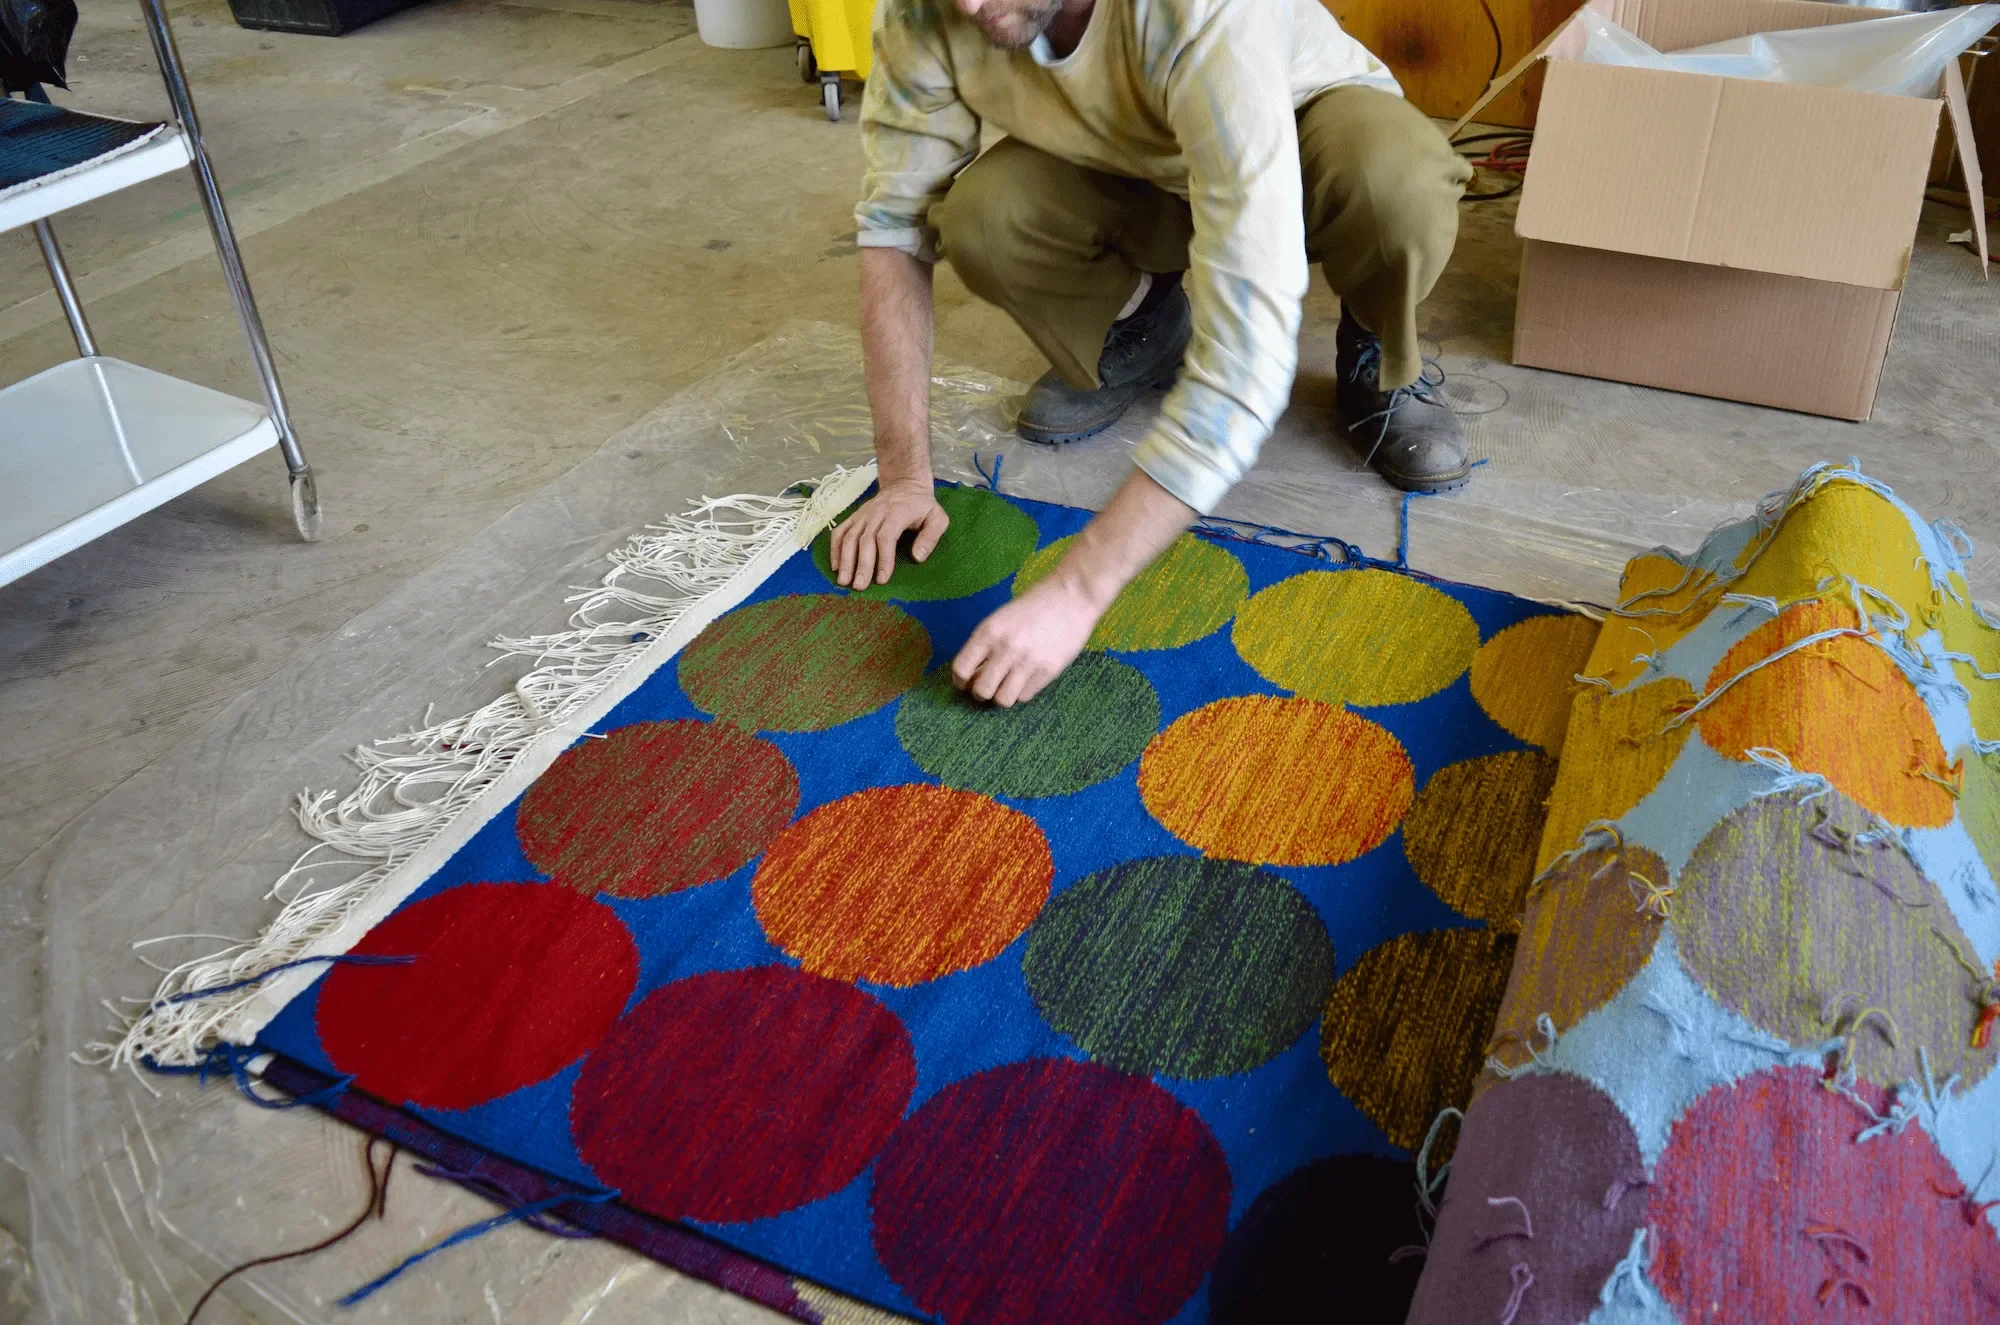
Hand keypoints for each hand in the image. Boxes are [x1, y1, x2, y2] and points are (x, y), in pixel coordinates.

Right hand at [829, 479, 947, 588]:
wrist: (904, 483)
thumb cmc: (922, 506)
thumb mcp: (937, 517)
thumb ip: (931, 537)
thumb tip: (918, 557)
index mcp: (897, 512)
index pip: (886, 536)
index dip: (883, 558)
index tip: (882, 579)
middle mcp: (876, 513)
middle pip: (865, 539)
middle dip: (861, 565)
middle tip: (859, 586)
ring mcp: (863, 514)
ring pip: (849, 536)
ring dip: (845, 560)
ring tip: (844, 581)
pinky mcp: (854, 517)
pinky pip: (840, 531)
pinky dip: (835, 549)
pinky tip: (835, 566)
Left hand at [951, 574, 1104, 707]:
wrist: (1072, 595)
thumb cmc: (1034, 604)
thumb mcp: (1001, 618)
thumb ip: (986, 644)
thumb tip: (974, 673)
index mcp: (989, 631)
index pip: (961, 669)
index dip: (960, 681)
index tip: (966, 682)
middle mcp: (1006, 648)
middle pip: (981, 691)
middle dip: (981, 692)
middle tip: (989, 685)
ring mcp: (1028, 661)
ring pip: (1003, 700)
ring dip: (1002, 695)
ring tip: (1008, 685)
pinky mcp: (1049, 670)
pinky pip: (1025, 696)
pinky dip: (1022, 691)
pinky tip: (1027, 678)